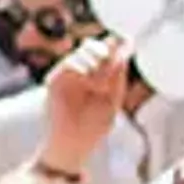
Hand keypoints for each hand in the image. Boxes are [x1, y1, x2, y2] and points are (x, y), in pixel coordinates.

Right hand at [39, 36, 134, 177]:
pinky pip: (70, 63)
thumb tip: (123, 51)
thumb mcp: (114, 98)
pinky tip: (88, 82)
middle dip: (107, 53)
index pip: (107, 50)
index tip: (129, 40)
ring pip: (84, 50)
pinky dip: (82, 68)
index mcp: (98, 75)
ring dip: (96, 64)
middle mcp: (82, 71)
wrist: (75, 143)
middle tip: (113, 70)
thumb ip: (118, 75)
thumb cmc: (93, 126)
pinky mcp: (54, 79)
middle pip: (96, 45)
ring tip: (100, 86)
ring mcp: (67, 74)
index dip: (118, 44)